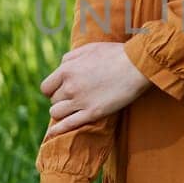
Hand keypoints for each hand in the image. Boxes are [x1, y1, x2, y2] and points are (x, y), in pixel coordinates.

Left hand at [39, 41, 153, 137]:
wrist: (136, 66)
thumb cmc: (114, 54)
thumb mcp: (88, 49)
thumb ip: (70, 58)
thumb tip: (60, 67)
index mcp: (67, 70)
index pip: (46, 87)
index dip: (53, 90)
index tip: (61, 91)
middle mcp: (70, 87)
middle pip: (53, 100)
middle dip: (61, 100)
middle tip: (74, 98)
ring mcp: (80, 101)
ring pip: (57, 113)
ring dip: (62, 113)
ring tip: (72, 111)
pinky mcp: (93, 113)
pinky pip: (68, 125)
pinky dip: (58, 130)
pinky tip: (53, 133)